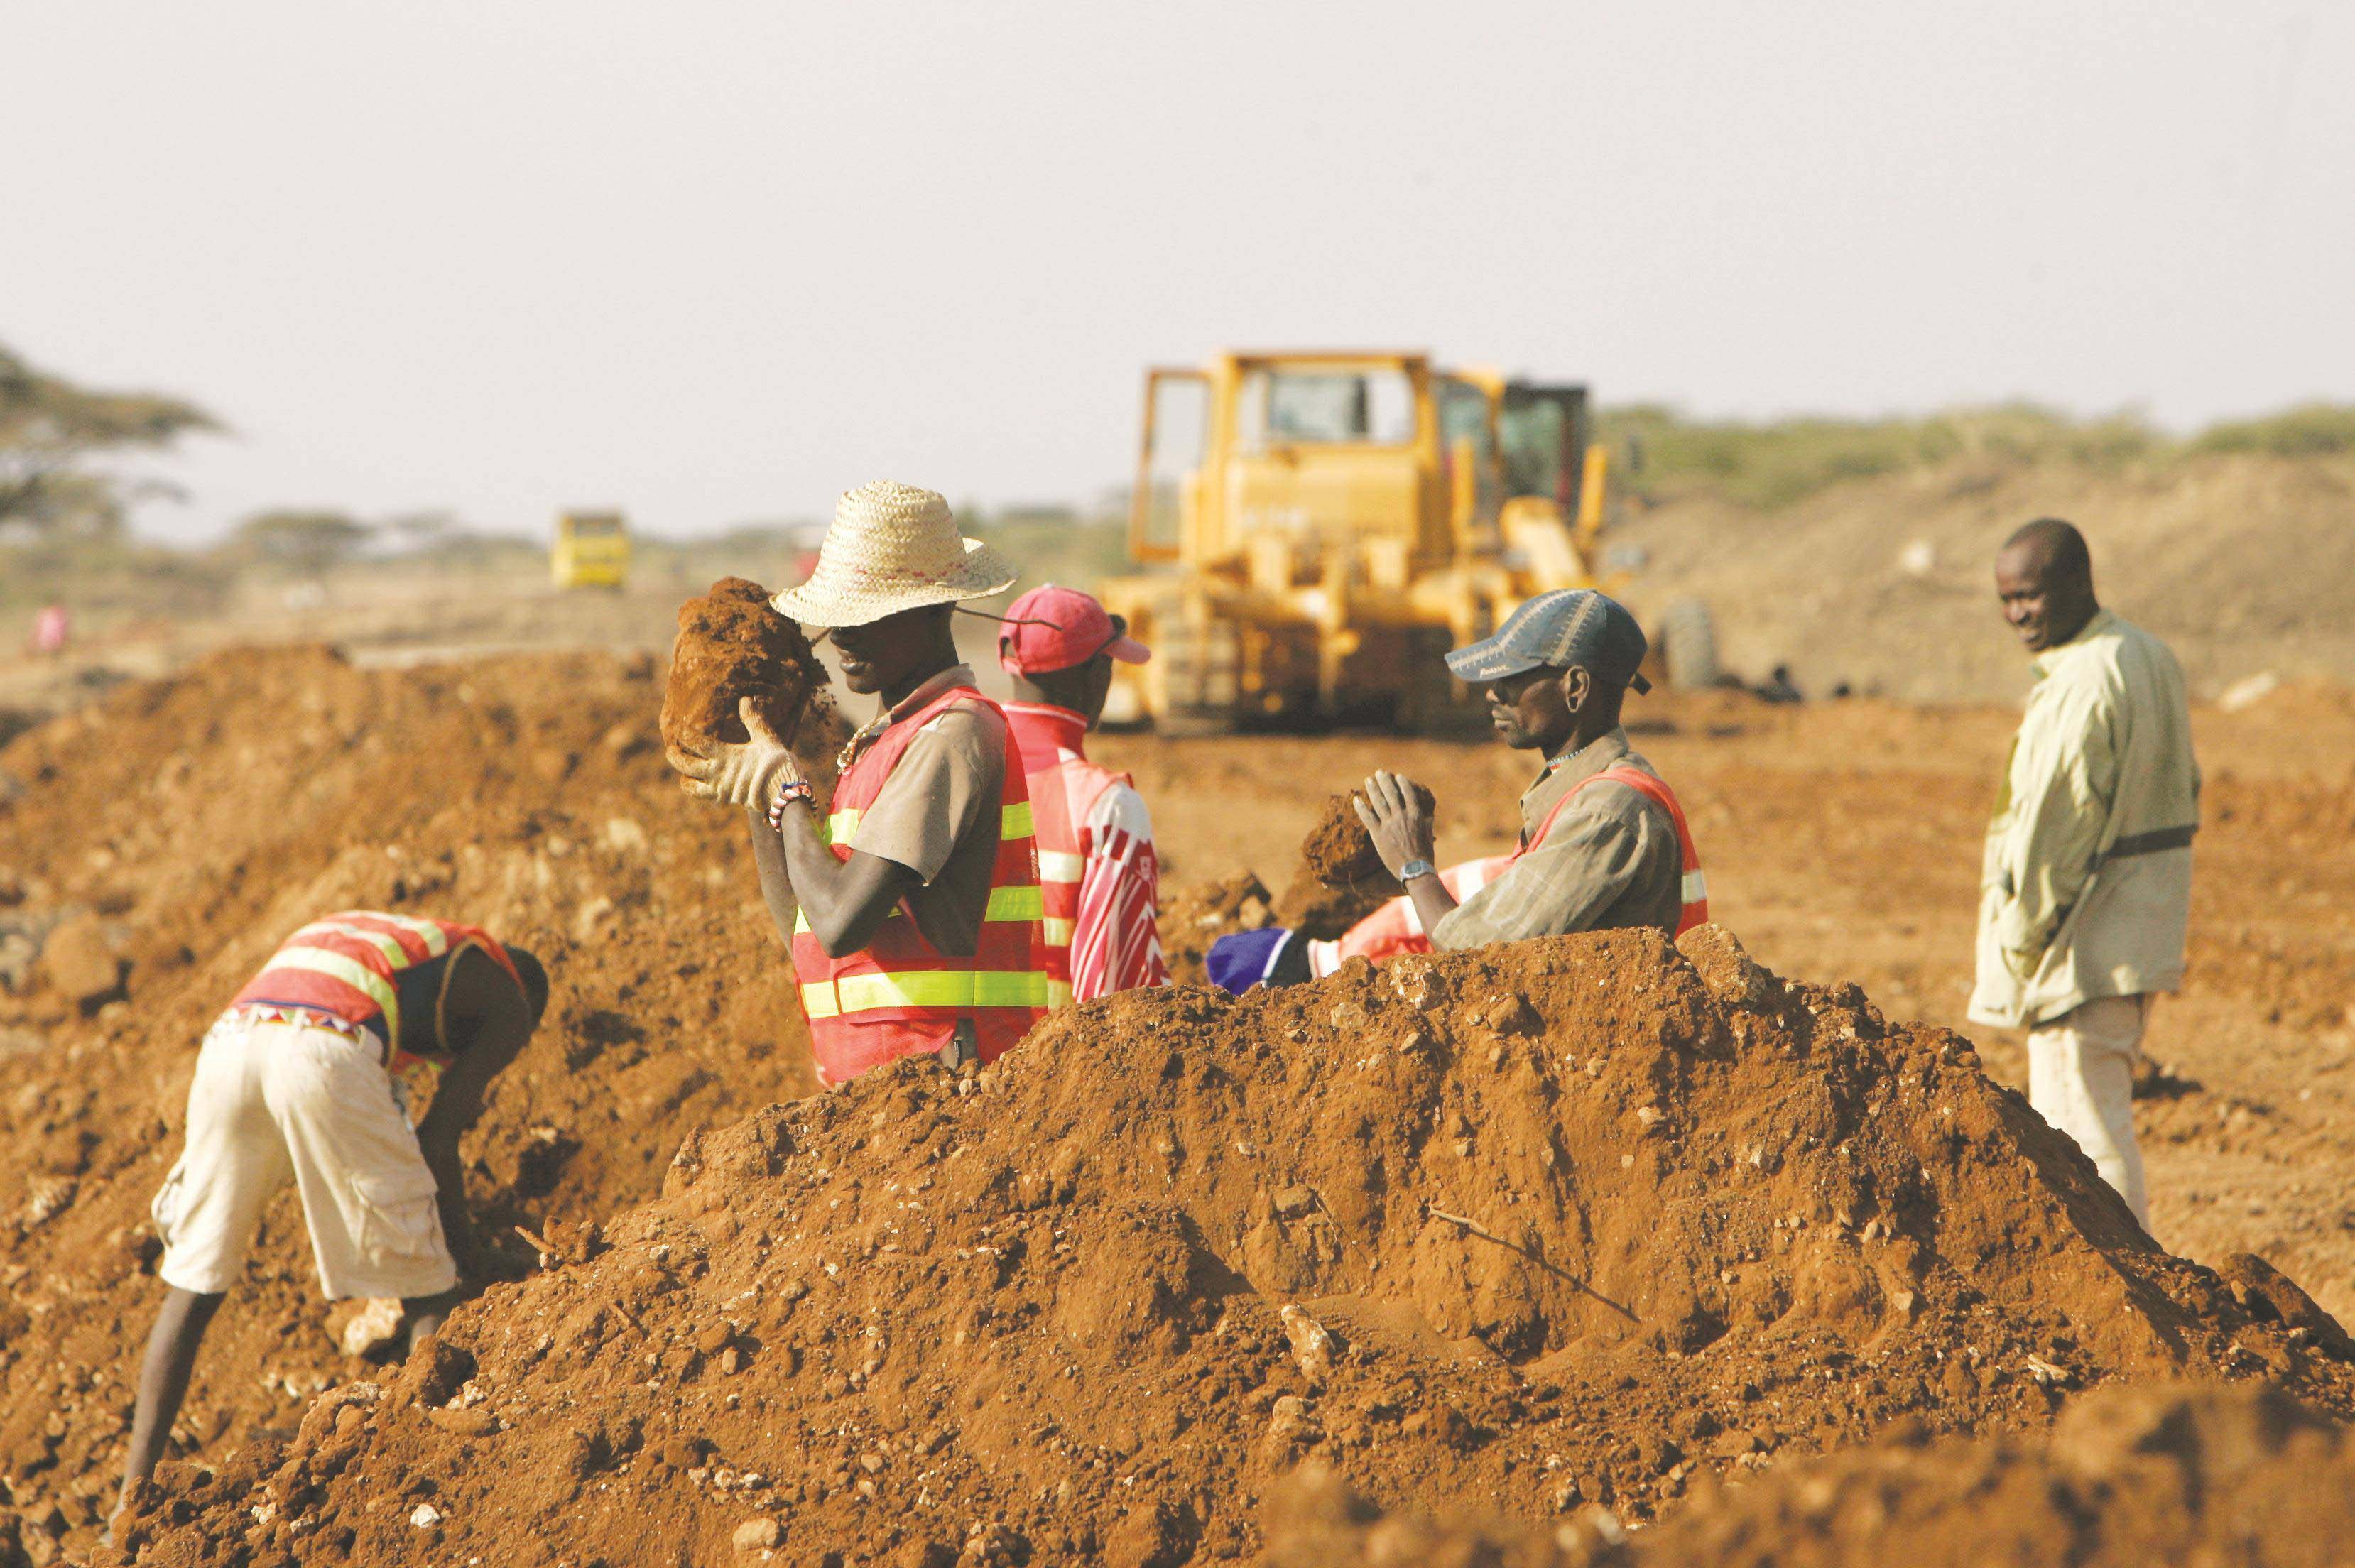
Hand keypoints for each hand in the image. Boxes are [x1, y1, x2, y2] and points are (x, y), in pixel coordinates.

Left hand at [667, 696, 802, 807]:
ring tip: (683, 774)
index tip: (679, 728)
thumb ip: (753, 719)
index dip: (685, 735)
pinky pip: (705, 798)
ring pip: (691, 786)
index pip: (697, 743)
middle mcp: (718, 773)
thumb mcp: (766, 738)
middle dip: (675, 757)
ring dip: (684, 779)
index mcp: (726, 755)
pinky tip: (701, 786)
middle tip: (671, 749)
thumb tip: (745, 699)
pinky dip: (699, 792)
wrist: (785, 793)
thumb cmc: (777, 763)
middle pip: (686, 765)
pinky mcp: (726, 800)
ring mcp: (720, 789)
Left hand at [1352, 770, 1436, 880]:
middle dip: (1385, 781)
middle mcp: (1401, 816)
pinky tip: (1356, 799)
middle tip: (1379, 772)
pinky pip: (1367, 817)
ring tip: (1369, 779)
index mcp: (1415, 815)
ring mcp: (1389, 824)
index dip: (1402, 783)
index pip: (1408, 793)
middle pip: (1391, 793)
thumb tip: (1429, 816)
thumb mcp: (1428, 835)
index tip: (1398, 776)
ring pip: (1378, 801)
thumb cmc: (1424, 854)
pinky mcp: (1378, 834)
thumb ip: (1427, 823)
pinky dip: (1361, 807)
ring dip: (1373, 789)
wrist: (1414, 869)